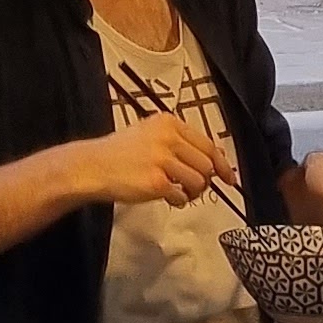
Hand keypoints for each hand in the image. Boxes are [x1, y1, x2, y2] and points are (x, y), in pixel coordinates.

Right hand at [84, 110, 230, 209]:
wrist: (94, 165)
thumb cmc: (122, 153)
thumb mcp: (151, 135)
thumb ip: (181, 143)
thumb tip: (214, 157)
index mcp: (168, 123)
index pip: (207, 144)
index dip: (222, 164)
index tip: (229, 177)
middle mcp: (167, 138)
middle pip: (207, 165)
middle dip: (204, 180)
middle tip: (192, 186)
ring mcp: (162, 159)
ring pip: (199, 182)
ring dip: (192, 192)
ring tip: (177, 190)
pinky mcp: (157, 181)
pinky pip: (182, 196)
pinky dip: (177, 200)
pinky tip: (165, 195)